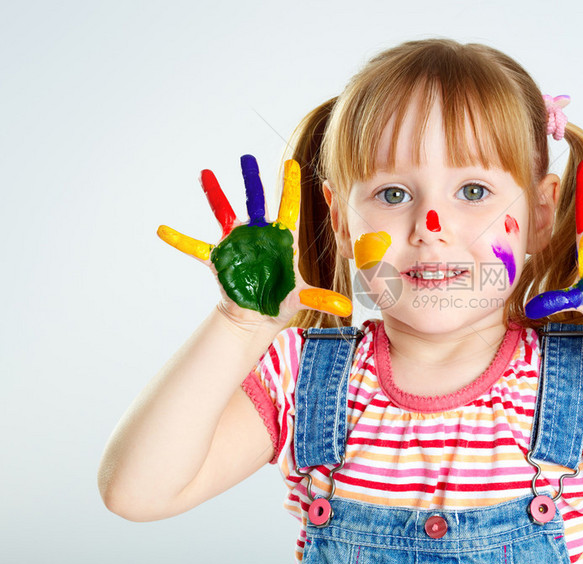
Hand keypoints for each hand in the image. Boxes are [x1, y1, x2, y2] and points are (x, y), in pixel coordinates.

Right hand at [157, 155, 351, 323]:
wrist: (257, 314)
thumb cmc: (281, 299)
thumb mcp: (303, 298)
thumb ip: (323, 299)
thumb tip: (346, 311)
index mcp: (281, 238)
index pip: (288, 207)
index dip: (290, 187)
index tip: (293, 163)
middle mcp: (258, 234)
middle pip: (256, 201)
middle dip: (252, 179)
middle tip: (247, 156)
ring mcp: (237, 243)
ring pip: (225, 213)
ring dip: (215, 194)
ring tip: (206, 172)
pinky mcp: (219, 258)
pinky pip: (195, 247)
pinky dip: (179, 240)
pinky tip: (162, 230)